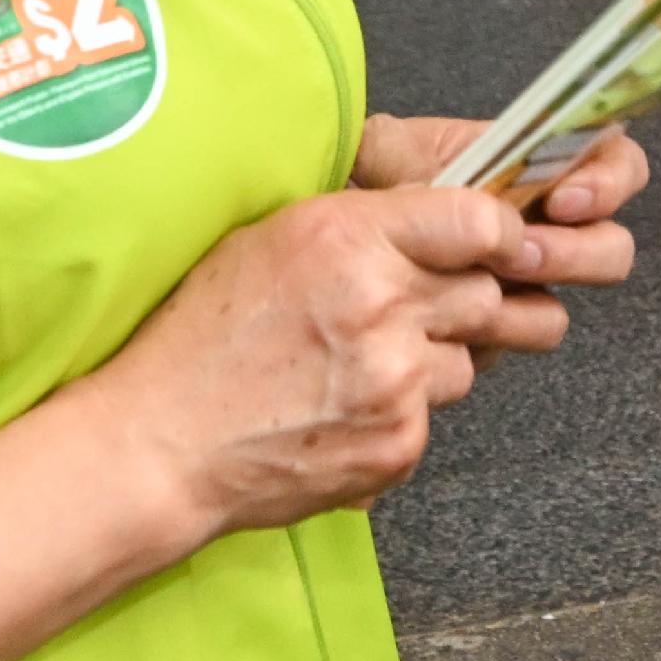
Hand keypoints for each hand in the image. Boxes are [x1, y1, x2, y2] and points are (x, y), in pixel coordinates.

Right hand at [78, 184, 525, 541]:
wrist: (163, 443)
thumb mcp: (271, 240)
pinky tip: (346, 409)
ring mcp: (396, 380)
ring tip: (365, 366)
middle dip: (464, 298)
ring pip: (469, 358)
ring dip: (435, 358)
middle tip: (418, 309)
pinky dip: (404, 413)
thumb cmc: (202, 339)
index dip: (497, 233)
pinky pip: (435, 416)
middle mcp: (382, 304)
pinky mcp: (398, 442)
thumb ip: (363, 223)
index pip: (479, 221)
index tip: (494, 244)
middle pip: (487, 292)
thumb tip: (437, 217)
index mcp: (348, 238)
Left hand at [354, 112, 646, 315]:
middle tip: (523, 254)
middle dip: (575, 254)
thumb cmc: (371, 182)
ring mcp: (522, 286)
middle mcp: (544, 229)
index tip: (563, 200)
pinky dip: (487, 337)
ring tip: (487, 287)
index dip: (610, 183)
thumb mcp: (389, 147)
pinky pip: (507, 347)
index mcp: (538, 168)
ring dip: (531, 303)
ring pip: (561, 309)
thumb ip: (415, 152)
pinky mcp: (493, 331)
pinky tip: (450, 322)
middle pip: (611, 249)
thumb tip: (436, 182)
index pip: (617, 166)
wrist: (335, 241)